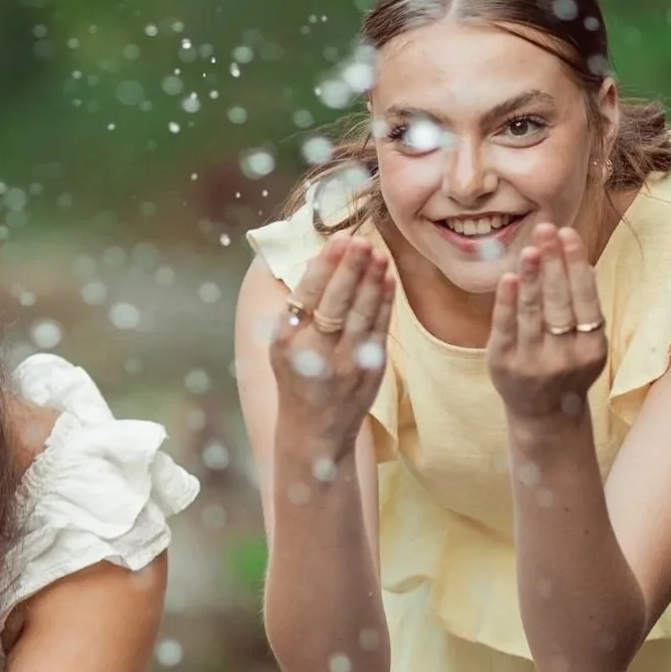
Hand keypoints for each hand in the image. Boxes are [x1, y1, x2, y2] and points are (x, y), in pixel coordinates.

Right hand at [267, 234, 394, 466]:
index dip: (326, 265)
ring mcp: (345, 363)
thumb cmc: (297, 379)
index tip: (339, 239)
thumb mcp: (283, 346)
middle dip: (351, 267)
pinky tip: (387, 279)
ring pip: (362, 312)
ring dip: (372, 279)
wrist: (314, 432)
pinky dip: (384, 302)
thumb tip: (321, 262)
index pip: (307, 295)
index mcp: (287, 342)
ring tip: (378, 253)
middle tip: (362, 239)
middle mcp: (314, 353)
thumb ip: (299, 309)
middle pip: (337, 301)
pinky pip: (380, 328)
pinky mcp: (370, 371)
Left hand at [487, 226, 607, 422]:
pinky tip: (508, 278)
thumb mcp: (585, 342)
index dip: (576, 265)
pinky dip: (506, 302)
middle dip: (554, 263)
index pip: (585, 299)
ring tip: (530, 248)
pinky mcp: (503, 364)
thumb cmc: (567, 367)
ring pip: (533, 313)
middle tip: (547, 229)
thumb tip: (580, 260)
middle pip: (559, 302)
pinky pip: (505, 328)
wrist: (544, 414)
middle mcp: (565, 357)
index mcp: (591, 348)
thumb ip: (583, 307)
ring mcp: (533, 363)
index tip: (568, 234)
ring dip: (532, 277)